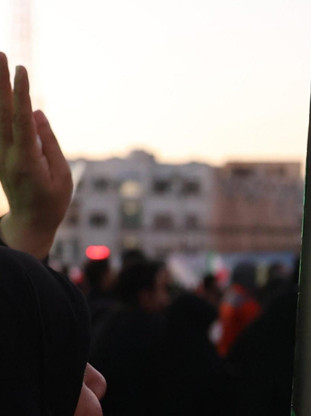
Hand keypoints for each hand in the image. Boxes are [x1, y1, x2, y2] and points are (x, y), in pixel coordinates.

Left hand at [0, 52, 72, 259]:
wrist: (31, 222)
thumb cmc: (52, 201)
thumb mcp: (62, 175)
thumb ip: (49, 142)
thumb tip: (35, 112)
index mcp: (26, 161)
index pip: (21, 120)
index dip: (20, 94)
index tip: (21, 69)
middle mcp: (7, 154)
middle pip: (1, 112)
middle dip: (0, 83)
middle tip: (0, 55)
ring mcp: (0, 153)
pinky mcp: (0, 153)